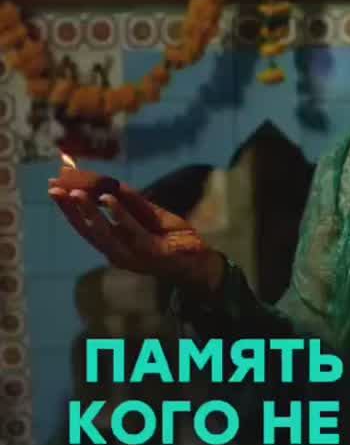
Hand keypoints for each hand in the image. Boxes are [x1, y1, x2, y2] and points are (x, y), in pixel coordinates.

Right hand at [48, 165, 224, 287]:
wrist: (201, 262)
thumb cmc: (174, 238)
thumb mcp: (150, 214)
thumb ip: (131, 201)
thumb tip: (108, 182)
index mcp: (115, 243)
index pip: (86, 224)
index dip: (69, 206)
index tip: (55, 185)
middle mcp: (117, 252)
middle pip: (87, 230)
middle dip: (69, 209)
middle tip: (53, 188)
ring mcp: (133, 255)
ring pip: (104, 233)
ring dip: (88, 211)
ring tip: (74, 192)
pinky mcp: (151, 254)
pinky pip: (132, 232)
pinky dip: (119, 214)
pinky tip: (108, 197)